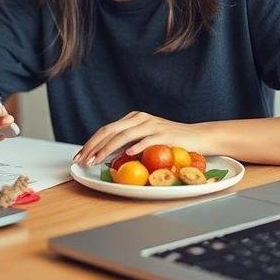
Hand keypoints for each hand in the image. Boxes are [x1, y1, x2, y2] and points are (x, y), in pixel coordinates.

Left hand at [73, 111, 211, 166]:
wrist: (199, 136)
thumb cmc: (171, 141)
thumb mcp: (146, 138)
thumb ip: (129, 142)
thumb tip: (108, 155)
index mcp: (134, 118)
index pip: (107, 129)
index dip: (91, 142)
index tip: (80, 156)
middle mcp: (140, 118)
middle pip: (111, 130)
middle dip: (94, 146)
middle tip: (82, 160)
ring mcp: (152, 125)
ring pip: (124, 135)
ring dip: (108, 149)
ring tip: (97, 161)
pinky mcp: (164, 134)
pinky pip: (147, 140)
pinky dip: (136, 147)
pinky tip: (126, 154)